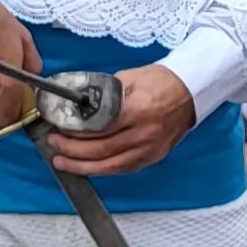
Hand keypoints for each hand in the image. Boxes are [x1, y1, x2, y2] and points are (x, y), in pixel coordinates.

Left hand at [48, 64, 196, 176]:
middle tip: (54, 144)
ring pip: (109, 166)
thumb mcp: (128, 77)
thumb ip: (103, 92)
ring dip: (82, 166)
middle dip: (72, 150)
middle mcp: (143, 133)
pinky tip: (87, 167)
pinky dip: (102, 170)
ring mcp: (149, 148)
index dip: (73, 132)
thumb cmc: (161, 80)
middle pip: (100, 150)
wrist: (191, 90)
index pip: (96, 128)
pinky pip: (123, 169)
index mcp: (135, 110)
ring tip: (63, 162)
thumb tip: (78, 103)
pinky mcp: (152, 157)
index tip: (57, 128)